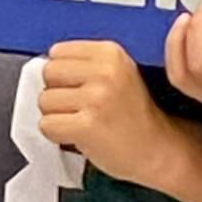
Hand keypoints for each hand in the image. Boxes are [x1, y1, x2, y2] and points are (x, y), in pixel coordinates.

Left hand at [37, 41, 173, 184]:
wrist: (158, 149)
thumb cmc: (134, 115)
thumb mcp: (118, 72)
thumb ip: (84, 64)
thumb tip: (43, 65)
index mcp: (110, 52)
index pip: (57, 52)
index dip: (63, 74)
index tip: (79, 87)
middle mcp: (104, 71)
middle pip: (48, 73)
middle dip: (57, 92)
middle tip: (79, 106)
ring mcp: (96, 98)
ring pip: (44, 101)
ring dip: (57, 115)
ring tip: (82, 121)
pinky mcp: (87, 126)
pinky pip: (47, 125)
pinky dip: (56, 134)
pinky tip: (78, 135)